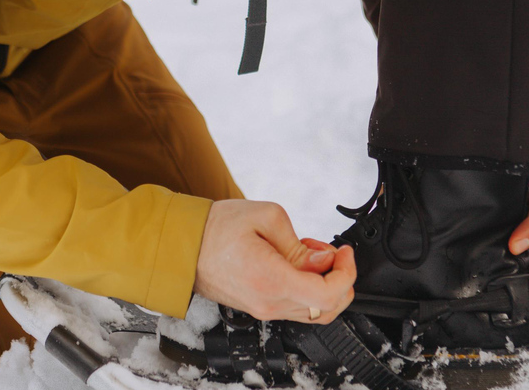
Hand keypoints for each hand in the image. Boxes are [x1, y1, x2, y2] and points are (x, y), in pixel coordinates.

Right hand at [194, 199, 356, 324]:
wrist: (183, 245)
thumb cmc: (216, 228)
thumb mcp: (266, 217)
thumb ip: (300, 244)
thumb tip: (323, 261)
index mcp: (272, 280)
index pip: (328, 295)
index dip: (346, 273)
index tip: (344, 252)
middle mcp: (269, 303)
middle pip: (327, 307)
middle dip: (338, 276)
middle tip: (326, 250)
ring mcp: (263, 309)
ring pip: (314, 311)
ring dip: (323, 283)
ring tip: (307, 252)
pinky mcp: (259, 307)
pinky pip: (295, 307)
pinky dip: (307, 288)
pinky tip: (295, 262)